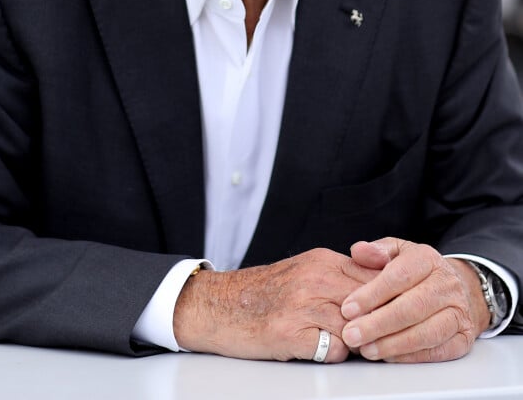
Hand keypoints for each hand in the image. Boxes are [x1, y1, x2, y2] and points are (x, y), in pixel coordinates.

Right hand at [173, 247, 379, 362]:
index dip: (387, 301)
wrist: (222, 305)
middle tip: (372, 336)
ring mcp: (302, 305)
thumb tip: (383, 289)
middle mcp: (315, 278)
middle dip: (374, 324)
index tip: (393, 315)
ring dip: (351, 342)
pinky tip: (314, 346)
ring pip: (355, 330)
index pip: (375, 278)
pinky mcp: (290, 332)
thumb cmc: (266, 292)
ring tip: (336, 340)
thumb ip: (341, 275)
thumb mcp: (306, 269)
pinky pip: (333, 350)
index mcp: (323, 260)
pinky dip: (329, 354)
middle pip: (369, 305)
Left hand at [339, 238, 490, 362]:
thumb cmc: (418, 271)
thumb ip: (375, 251)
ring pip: (426, 333)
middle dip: (378, 324)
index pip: (399, 276)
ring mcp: (458, 313)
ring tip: (366, 349)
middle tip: (351, 335)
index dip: (371, 294)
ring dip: (393, 344)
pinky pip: (437, 352)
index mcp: (428, 259)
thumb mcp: (397, 251)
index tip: (348, 309)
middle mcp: (446, 285)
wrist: (459, 287)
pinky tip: (388, 356)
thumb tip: (358, 252)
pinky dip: (410, 357)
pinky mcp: (463, 338)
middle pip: (412, 307)